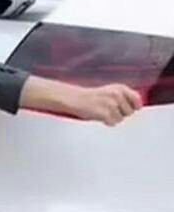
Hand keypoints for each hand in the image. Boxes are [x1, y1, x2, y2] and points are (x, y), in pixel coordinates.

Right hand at [20, 76, 142, 125]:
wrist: (74, 99)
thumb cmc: (92, 97)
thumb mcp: (110, 92)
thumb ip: (123, 97)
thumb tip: (136, 109)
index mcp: (120, 88)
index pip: (137, 100)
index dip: (134, 107)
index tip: (128, 109)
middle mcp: (117, 95)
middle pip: (130, 112)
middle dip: (121, 113)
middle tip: (109, 110)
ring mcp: (112, 104)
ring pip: (121, 119)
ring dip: (113, 118)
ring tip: (103, 112)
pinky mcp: (106, 113)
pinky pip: (113, 123)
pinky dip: (107, 122)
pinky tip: (99, 116)